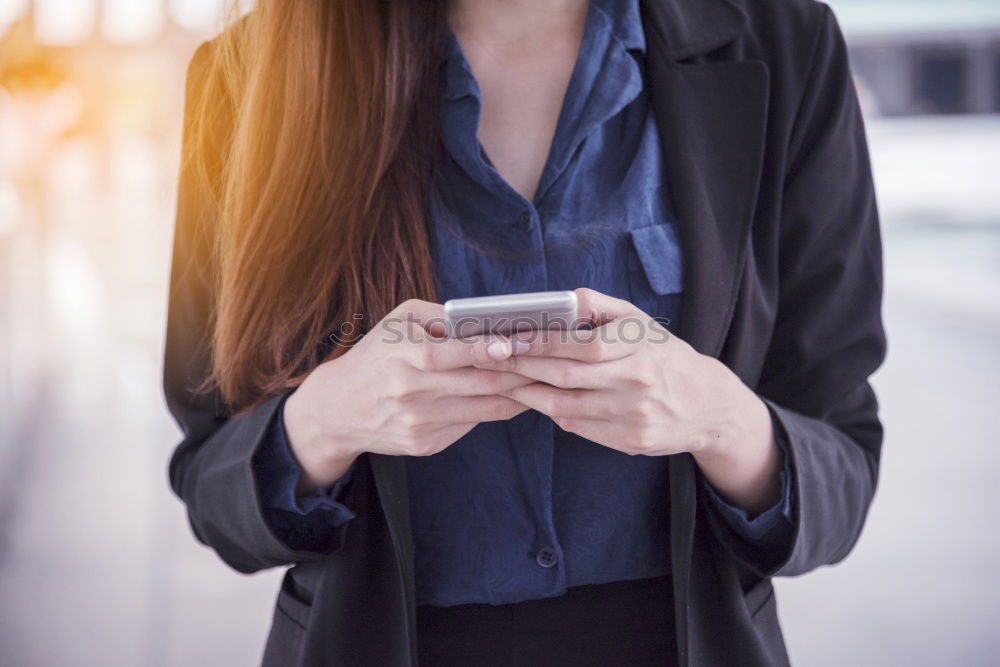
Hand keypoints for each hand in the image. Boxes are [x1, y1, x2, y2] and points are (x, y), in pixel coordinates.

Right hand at [284, 299, 533, 491]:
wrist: (338, 410)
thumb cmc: (376, 355)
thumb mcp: (399, 322)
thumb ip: (443, 317)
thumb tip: (491, 319)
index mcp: (405, 356)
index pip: (456, 352)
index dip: (494, 348)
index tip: (526, 340)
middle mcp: (412, 393)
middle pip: (482, 383)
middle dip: (521, 371)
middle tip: (551, 359)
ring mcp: (420, 423)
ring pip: (485, 408)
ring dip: (519, 393)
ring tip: (543, 377)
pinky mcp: (425, 445)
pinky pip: (471, 424)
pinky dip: (495, 409)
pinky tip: (513, 396)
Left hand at [481, 288, 782, 514]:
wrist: (707, 405)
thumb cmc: (663, 354)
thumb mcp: (640, 320)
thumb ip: (597, 306)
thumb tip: (558, 300)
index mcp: (639, 348)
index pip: (581, 344)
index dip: (541, 342)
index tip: (508, 337)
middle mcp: (636, 383)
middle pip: (566, 377)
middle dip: (522, 368)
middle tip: (488, 361)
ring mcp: (632, 417)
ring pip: (565, 407)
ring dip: (527, 394)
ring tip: (499, 381)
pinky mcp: (629, 442)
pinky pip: (578, 428)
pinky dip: (551, 412)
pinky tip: (531, 399)